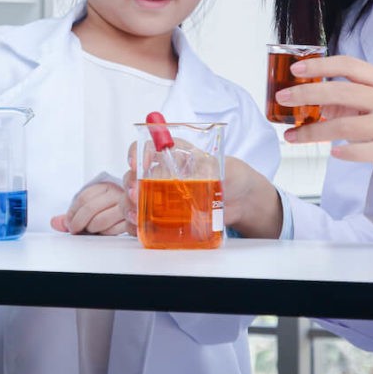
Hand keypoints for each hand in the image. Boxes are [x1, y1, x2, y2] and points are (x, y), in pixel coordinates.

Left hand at [50, 181, 127, 234]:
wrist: (136, 207)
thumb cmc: (111, 207)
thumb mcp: (91, 205)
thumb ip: (73, 214)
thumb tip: (55, 222)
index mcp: (105, 186)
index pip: (82, 199)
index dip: (72, 213)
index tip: (68, 223)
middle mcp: (116, 193)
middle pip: (89, 209)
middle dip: (78, 223)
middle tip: (75, 229)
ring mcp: (126, 206)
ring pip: (99, 221)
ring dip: (91, 229)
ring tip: (92, 228)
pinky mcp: (133, 220)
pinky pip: (113, 230)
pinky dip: (105, 233)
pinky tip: (105, 230)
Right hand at [121, 148, 283, 238]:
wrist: (243, 200)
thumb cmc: (233, 176)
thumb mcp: (224, 167)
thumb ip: (209, 168)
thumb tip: (192, 175)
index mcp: (176, 154)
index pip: (149, 146)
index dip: (137, 152)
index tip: (136, 163)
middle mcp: (163, 172)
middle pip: (134, 174)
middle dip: (130, 184)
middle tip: (136, 195)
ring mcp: (162, 195)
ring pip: (133, 197)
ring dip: (129, 205)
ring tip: (137, 215)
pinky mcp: (165, 214)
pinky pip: (143, 218)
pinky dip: (136, 223)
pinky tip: (140, 227)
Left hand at [276, 54, 372, 191]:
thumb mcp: (362, 105)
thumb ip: (337, 98)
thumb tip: (299, 95)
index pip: (348, 65)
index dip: (320, 65)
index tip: (295, 70)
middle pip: (342, 92)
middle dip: (307, 94)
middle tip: (282, 98)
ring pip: (346, 125)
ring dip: (314, 131)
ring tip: (293, 136)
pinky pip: (362, 150)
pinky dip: (344, 151)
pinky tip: (331, 151)